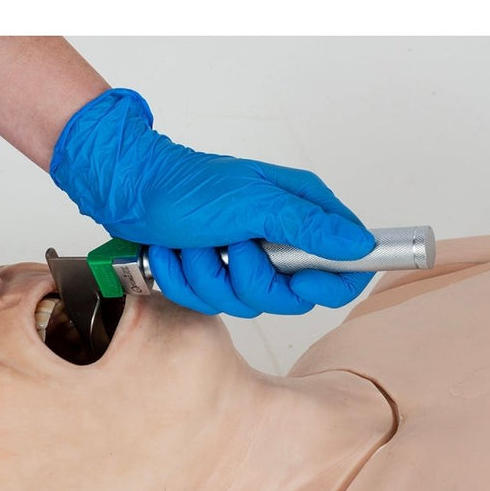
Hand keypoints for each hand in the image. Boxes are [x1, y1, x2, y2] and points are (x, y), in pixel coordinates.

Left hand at [50, 88, 375, 316]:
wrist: (130, 193)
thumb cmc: (187, 187)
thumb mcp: (254, 202)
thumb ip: (308, 225)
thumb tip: (358, 243)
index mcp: (299, 213)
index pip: (345, 264)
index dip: (330, 283)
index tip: (301, 280)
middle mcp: (276, 239)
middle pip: (290, 296)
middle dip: (250, 279)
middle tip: (230, 248)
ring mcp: (243, 261)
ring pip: (245, 303)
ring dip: (209, 276)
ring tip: (193, 244)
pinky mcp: (213, 277)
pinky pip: (209, 303)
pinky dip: (184, 281)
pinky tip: (174, 254)